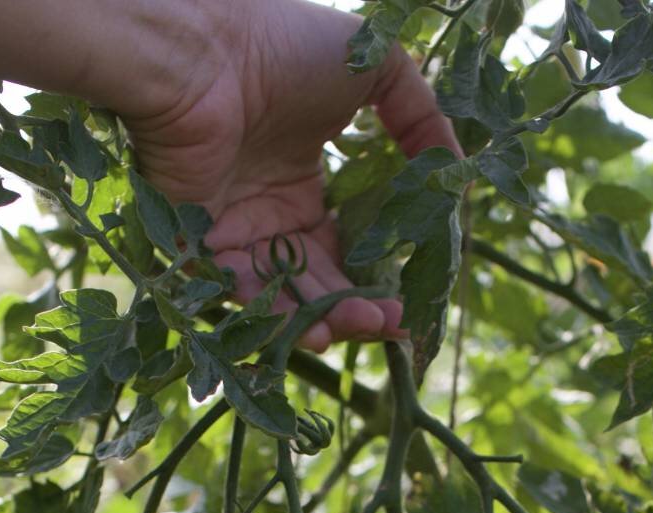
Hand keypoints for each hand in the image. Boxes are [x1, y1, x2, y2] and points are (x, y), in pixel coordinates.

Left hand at [123, 0, 460, 350]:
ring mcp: (232, 234)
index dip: (376, 276)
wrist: (203, 47)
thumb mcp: (376, 66)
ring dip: (328, 318)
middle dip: (360, 307)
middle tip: (399, 325)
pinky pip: (244, 294)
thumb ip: (421, 118)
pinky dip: (280, 316)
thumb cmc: (282, 46)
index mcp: (299, 184)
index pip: (340, 248)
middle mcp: (265, 216)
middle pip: (318, 281)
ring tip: (368, 324)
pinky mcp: (199, 247)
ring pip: (285, 296)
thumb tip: (454, 174)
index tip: (412, 300)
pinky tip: (320, 327)